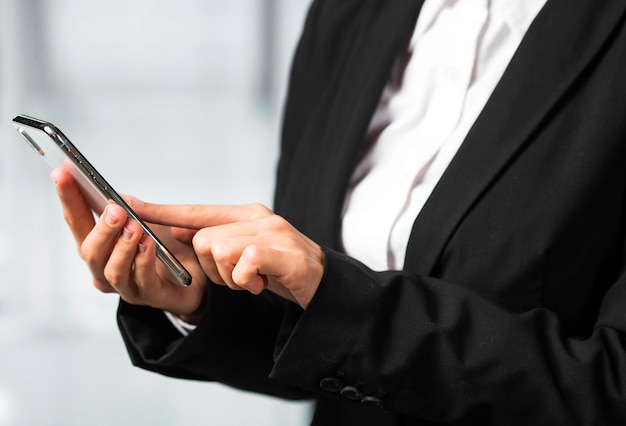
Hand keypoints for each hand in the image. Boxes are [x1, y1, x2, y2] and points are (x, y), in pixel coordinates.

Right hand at [51, 168, 207, 321]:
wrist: (201, 271)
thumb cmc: (170, 244)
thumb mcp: (150, 219)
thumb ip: (130, 209)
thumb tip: (114, 197)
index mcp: (101, 245)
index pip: (77, 221)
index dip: (69, 198)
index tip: (62, 174)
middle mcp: (107, 268)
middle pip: (90, 252)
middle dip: (102, 229)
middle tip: (115, 210)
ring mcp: (128, 286)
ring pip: (113, 271)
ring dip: (123, 247)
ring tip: (135, 227)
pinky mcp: (153, 297)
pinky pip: (144, 282)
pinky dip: (144, 261)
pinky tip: (149, 245)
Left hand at [129, 202, 324, 308]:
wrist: (324, 285)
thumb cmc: (280, 270)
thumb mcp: (244, 253)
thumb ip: (216, 239)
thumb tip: (175, 231)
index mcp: (247, 214)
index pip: (197, 211)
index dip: (163, 211)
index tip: (129, 204)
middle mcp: (259, 217)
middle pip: (203, 239)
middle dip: (214, 269)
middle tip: (240, 277)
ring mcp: (273, 232)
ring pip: (219, 250)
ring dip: (230, 277)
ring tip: (252, 280)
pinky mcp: (283, 251)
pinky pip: (242, 263)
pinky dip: (245, 280)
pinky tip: (260, 284)